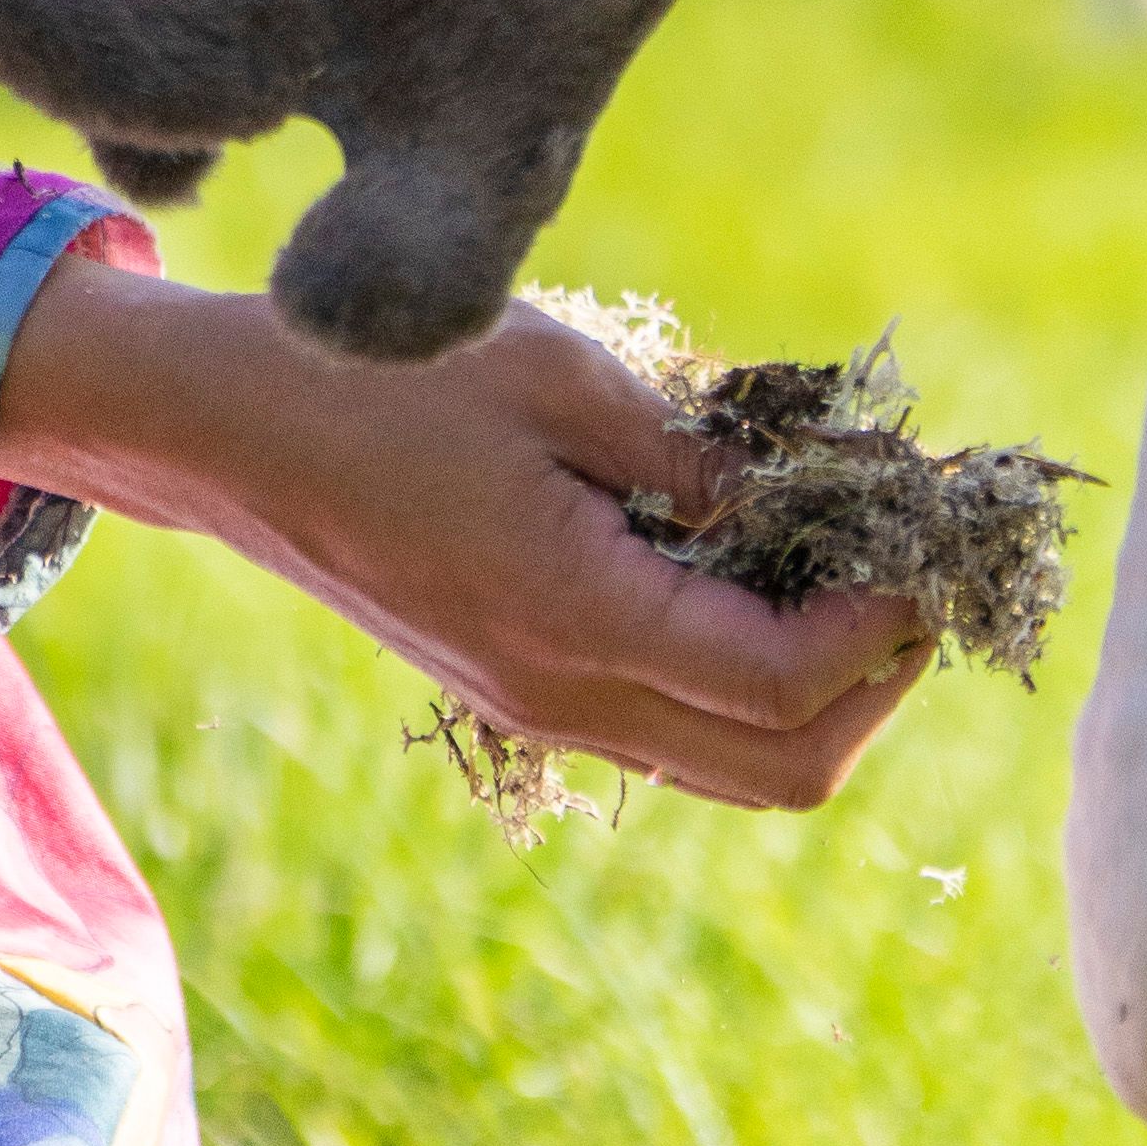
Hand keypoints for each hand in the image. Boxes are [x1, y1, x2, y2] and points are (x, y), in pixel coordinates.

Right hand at [0, 251, 930, 814]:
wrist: (228, 433)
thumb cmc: (386, 377)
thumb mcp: (559, 377)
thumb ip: (696, 453)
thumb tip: (811, 503)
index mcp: (580, 622)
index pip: (791, 681)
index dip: (884, 616)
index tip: (918, 526)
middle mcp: (569, 697)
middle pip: (789, 768)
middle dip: (879, 680)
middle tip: (907, 567)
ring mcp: (544, 707)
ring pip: (738, 766)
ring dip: (820, 690)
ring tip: (848, 568)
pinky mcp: (525, 688)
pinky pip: (677, 728)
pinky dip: (746, 679)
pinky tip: (749, 570)